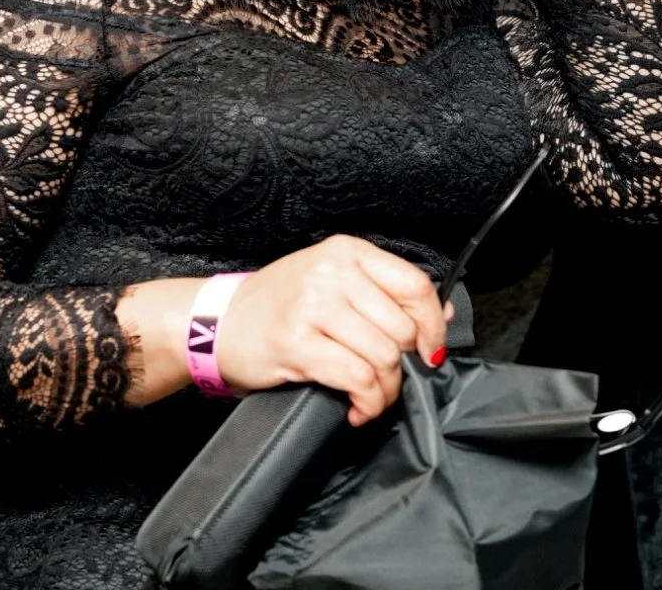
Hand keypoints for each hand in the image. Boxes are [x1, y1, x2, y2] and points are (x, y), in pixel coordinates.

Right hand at [218, 235, 449, 426]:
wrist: (219, 323)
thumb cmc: (279, 305)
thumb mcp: (332, 282)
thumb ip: (384, 294)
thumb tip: (442, 314)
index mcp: (346, 252)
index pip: (414, 285)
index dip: (433, 324)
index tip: (432, 350)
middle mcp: (331, 273)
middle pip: (402, 327)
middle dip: (404, 365)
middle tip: (388, 378)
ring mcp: (312, 306)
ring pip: (383, 356)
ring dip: (385, 390)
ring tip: (371, 397)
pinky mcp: (298, 343)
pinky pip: (356, 379)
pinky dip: (366, 402)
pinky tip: (357, 409)